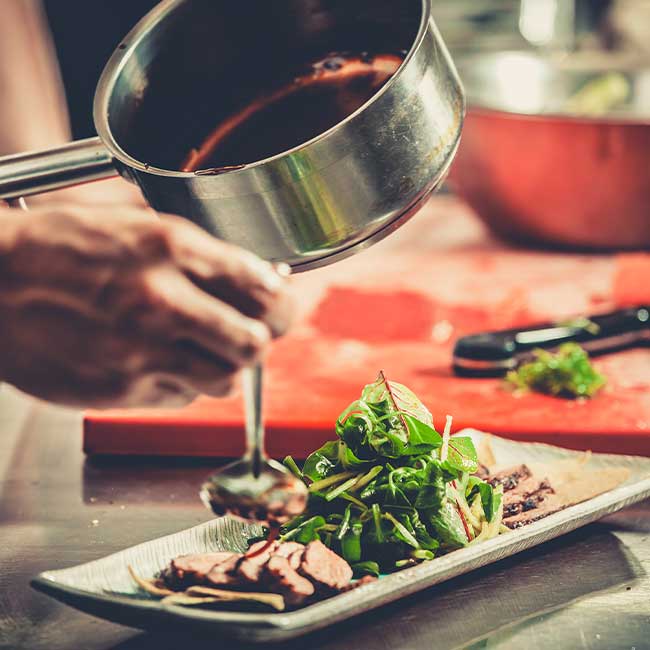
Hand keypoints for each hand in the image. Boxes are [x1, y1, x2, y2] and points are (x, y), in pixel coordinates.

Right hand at [0, 204, 293, 408]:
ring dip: (224, 368)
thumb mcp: (136, 229)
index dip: (281, 302)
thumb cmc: (59, 249)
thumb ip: (201, 256)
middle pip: (255, 343)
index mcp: (169, 248)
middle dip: (260, 340)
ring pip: (225, 381)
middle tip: (249, 334)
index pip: (262, 288)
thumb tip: (258, 280)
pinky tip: (159, 362)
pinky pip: (182, 398)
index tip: (278, 306)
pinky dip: (183, 384)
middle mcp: (161, 301)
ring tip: (202, 350)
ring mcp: (140, 351)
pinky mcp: (120, 390)